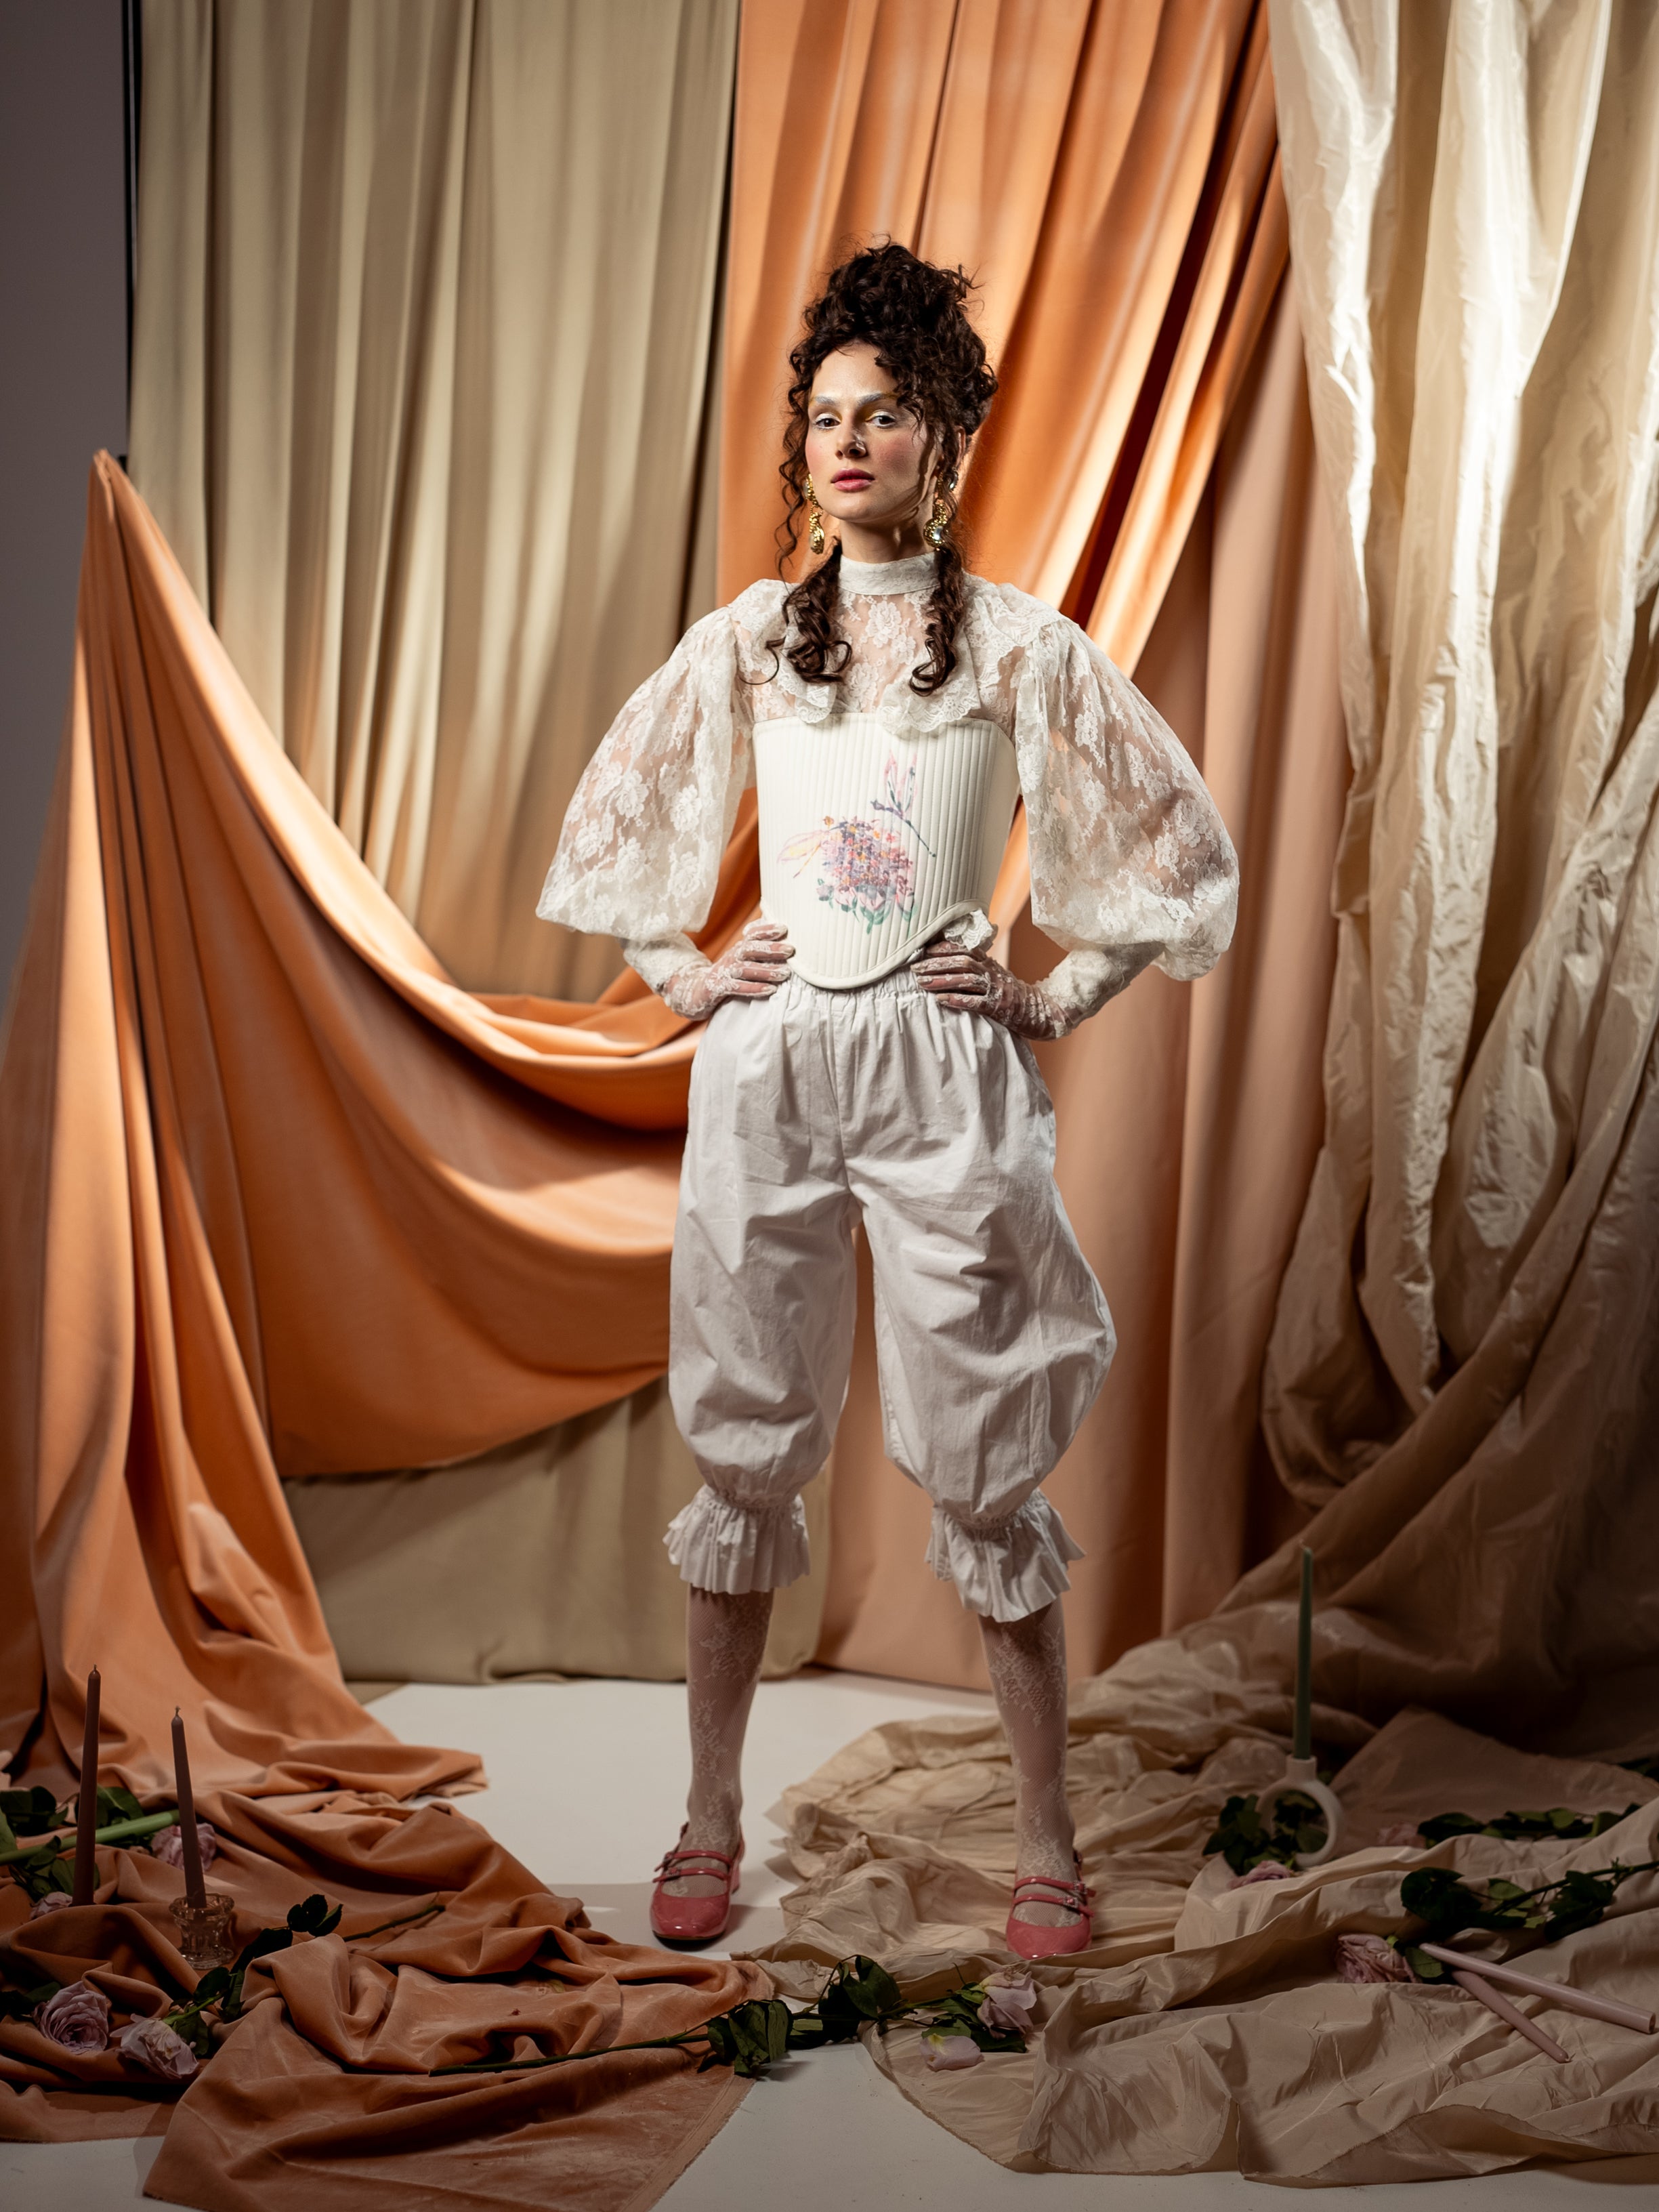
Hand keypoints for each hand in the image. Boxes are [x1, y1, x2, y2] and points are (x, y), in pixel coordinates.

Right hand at [660, 921, 793, 1018]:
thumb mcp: (739, 961)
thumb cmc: (725, 976)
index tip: (784, 928)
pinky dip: (753, 988)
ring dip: (766, 970)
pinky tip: (770, 990)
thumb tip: (781, 940)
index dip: (766, 930)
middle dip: (770, 949)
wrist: (694, 993)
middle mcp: (730, 958)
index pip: (751, 936)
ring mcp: (723, 973)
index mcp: (737, 950)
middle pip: (750, 949)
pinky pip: (736, 987)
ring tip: (785, 973)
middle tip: (790, 950)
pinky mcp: (717, 988)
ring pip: (745, 969)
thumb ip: (756, 952)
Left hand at [911, 936, 1073, 1039]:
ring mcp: (996, 989)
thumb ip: (978, 966)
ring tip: (921, 984)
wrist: (1040, 1010)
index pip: (964, 949)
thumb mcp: (996, 974)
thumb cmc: (1012, 994)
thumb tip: (951, 960)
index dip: (943, 949)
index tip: (923, 952)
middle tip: (914, 969)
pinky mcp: (999, 1007)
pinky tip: (941, 1002)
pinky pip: (976, 1002)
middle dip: (935, 965)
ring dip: (941, 981)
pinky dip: (958, 1001)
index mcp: (990, 963)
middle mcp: (992, 972)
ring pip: (966, 980)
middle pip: (961, 963)